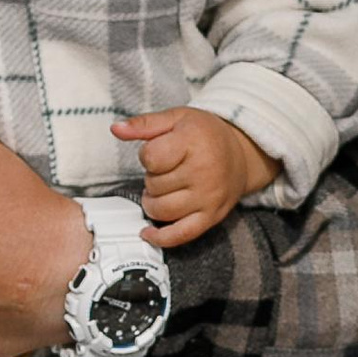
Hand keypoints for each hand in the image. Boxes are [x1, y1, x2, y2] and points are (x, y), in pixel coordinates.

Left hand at [114, 105, 275, 247]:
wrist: (241, 154)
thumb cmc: (205, 134)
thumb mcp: (176, 118)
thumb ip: (144, 124)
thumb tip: (116, 129)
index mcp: (193, 142)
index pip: (151, 158)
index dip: (146, 156)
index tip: (158, 152)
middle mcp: (203, 171)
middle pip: (154, 185)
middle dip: (152, 178)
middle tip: (166, 170)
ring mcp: (208, 197)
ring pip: (162, 210)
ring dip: (153, 202)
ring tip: (163, 189)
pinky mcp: (211, 217)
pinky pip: (181, 234)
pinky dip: (161, 238)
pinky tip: (148, 233)